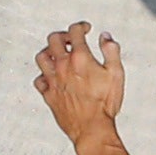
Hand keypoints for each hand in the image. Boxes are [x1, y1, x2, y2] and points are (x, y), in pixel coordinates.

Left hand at [34, 22, 125, 154]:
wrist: (92, 128)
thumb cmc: (104, 104)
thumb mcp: (116, 74)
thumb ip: (111, 51)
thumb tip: (106, 38)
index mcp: (80, 58)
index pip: (75, 31)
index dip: (81, 26)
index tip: (85, 29)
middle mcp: (63, 66)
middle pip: (53, 39)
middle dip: (63, 35)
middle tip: (71, 39)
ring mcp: (53, 80)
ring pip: (41, 56)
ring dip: (49, 51)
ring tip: (57, 53)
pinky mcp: (48, 94)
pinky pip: (39, 79)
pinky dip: (44, 74)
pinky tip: (50, 76)